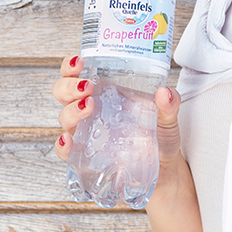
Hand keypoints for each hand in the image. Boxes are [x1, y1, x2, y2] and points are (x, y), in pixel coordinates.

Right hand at [52, 53, 183, 162]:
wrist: (165, 170)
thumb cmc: (161, 137)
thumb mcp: (168, 118)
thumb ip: (169, 105)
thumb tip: (165, 92)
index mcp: (107, 93)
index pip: (80, 74)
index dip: (71, 66)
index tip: (78, 62)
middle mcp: (92, 110)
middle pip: (64, 93)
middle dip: (69, 87)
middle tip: (87, 87)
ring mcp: (87, 133)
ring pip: (65, 117)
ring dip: (72, 110)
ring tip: (89, 106)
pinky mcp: (86, 157)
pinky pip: (66, 151)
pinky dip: (63, 146)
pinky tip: (69, 141)